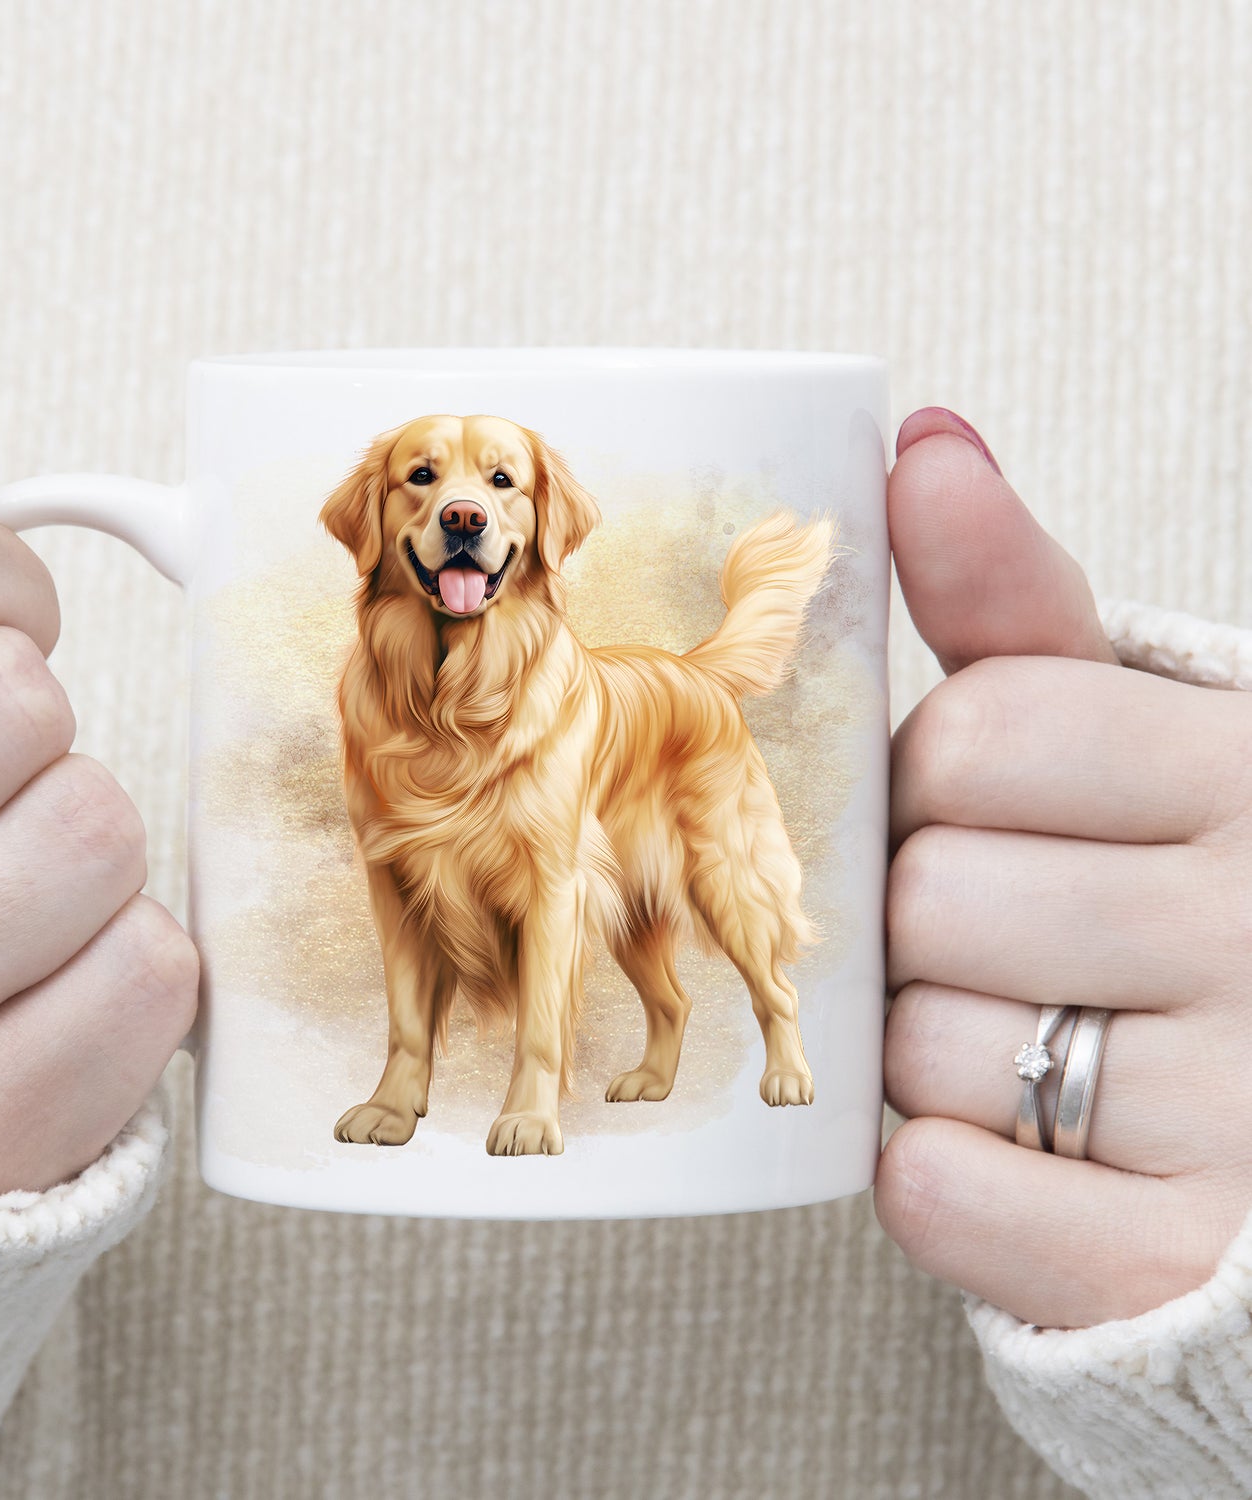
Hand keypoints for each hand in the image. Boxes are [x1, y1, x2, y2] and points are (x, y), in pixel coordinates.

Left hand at [874, 407, 1251, 1329]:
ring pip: (926, 1049)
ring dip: (929, 1048)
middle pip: (930, 896)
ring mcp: (1239, 1108)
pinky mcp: (1172, 1257)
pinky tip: (997, 1145)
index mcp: (1243, 770)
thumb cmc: (1170, 883)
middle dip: (924, 917)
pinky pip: (945, 1193)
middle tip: (998, 937)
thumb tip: (920, 444)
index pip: (980, 733)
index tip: (983, 805)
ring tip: (1021, 1037)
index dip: (938, 777)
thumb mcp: (1126, 724)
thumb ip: (1015, 599)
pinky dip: (937, 1175)